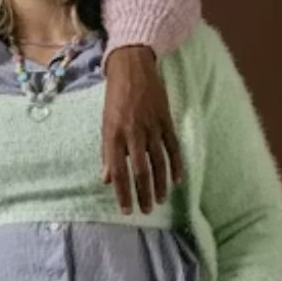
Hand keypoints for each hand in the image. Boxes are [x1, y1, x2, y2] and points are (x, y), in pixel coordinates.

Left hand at [102, 45, 182, 213]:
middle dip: (143, 194)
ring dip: (160, 184)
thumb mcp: (104, 124)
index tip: (125, 210)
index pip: (118, 171)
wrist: (132, 69)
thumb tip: (106, 179)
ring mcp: (151, 127)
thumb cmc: (114, 99)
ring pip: (158, 162)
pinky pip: (173, 147)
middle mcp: (132, 133)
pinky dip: (176, 165)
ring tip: (160, 200)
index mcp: (113, 135)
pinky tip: (177, 180)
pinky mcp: (166, 121)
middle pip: (140, 171)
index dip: (122, 193)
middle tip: (146, 211)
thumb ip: (106, 152)